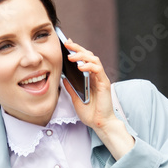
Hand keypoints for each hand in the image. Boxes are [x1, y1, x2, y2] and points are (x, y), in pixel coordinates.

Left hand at [62, 37, 134, 158]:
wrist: (99, 123)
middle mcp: (96, 76)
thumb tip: (63, 77)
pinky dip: (89, 66)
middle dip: (78, 48)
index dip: (76, 51)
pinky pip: (98, 70)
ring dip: (82, 56)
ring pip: (94, 59)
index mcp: (89, 78)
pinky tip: (81, 67)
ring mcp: (101, 79)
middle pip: (89, 56)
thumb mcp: (75, 98)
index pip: (83, 60)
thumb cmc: (90, 112)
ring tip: (71, 57)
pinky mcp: (104, 83)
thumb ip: (71, 87)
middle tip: (67, 44)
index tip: (66, 44)